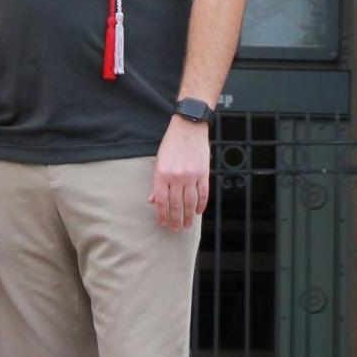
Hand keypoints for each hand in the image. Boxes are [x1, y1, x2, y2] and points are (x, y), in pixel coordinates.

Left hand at [149, 115, 210, 230]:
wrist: (188, 128)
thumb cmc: (171, 144)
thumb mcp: (159, 161)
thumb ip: (157, 183)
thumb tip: (153, 201)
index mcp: (162, 174)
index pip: (161, 201)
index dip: (162, 215)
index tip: (163, 224)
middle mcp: (176, 177)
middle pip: (175, 204)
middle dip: (175, 219)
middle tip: (175, 229)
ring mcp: (191, 176)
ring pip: (189, 202)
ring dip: (188, 216)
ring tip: (187, 225)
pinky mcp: (203, 173)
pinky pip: (203, 194)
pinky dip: (201, 205)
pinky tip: (198, 212)